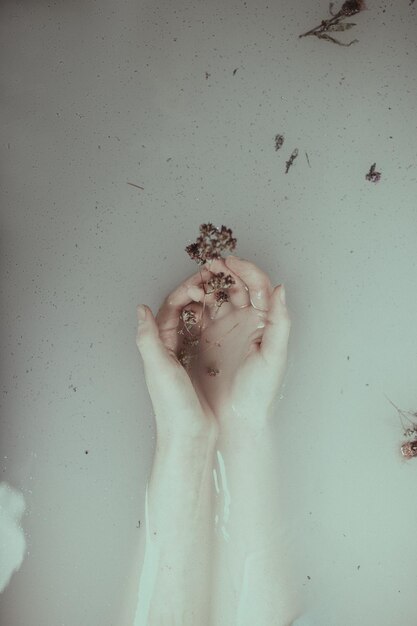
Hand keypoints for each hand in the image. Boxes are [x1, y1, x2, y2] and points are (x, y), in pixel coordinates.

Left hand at [135, 267, 217, 441]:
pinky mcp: (197, 367)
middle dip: (197, 292)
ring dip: (205, 305)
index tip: (204, 281)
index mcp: (158, 346)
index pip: (169, 308)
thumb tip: (141, 309)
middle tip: (215, 280)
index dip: (185, 290)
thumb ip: (148, 338)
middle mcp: (167, 349)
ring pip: (193, 321)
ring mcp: (182, 358)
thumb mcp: (159, 369)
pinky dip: (213, 322)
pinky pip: (204, 336)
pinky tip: (227, 319)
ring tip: (222, 293)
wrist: (190, 437)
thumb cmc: (174, 406)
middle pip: (181, 311)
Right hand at [186, 256, 290, 432]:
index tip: (229, 263)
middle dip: (223, 272)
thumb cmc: (259, 393)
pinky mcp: (206, 340)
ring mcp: (224, 330)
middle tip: (209, 265)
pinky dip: (193, 304)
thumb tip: (281, 288)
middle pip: (235, 287)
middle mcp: (245, 322)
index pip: (257, 287)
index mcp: (263, 322)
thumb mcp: (274, 357)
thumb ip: (280, 322)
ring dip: (207, 284)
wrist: (236, 421)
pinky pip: (199, 315)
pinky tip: (188, 298)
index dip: (245, 270)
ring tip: (198, 279)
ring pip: (216, 297)